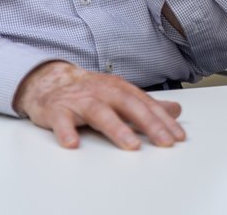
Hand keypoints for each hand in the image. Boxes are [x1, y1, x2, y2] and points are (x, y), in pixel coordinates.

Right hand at [14, 61, 185, 149]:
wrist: (48, 82)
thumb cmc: (89, 92)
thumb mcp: (120, 95)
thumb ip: (146, 105)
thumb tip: (176, 111)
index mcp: (119, 89)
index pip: (145, 104)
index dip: (163, 120)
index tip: (178, 136)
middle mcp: (102, 92)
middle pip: (128, 105)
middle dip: (149, 123)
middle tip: (164, 141)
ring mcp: (79, 100)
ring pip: (100, 112)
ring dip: (116, 128)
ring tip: (131, 145)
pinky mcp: (57, 110)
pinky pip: (61, 121)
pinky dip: (66, 131)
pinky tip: (72, 144)